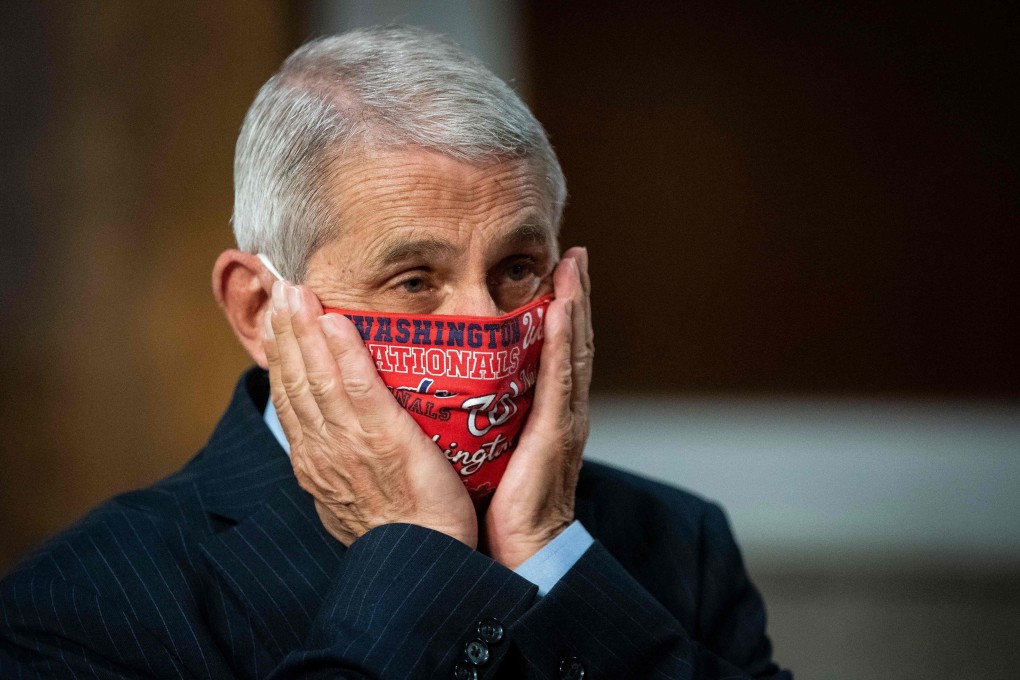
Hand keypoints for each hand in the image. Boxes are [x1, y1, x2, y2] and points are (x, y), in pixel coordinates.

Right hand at [263, 280, 476, 547]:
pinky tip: (334, 323)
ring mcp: (348, 444)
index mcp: (314, 461)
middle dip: (286, 333)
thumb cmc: (401, 532)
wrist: (424, 561)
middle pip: (294, 380)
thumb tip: (338, 442)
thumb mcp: (353, 499)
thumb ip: (341, 464)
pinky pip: (358, 389)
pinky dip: (343, 354)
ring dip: (304, 332)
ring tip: (297, 293)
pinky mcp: (383, 440)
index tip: (278, 320)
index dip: (281, 355)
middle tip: (280, 289)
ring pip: (317, 378)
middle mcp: (322, 450)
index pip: (290, 398)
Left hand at [483, 247, 593, 568]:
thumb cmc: (496, 507)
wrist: (520, 552)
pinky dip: (565, 341)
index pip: (553, 352)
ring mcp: (564, 420)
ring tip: (575, 266)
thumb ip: (483, 420)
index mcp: (543, 413)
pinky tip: (563, 309)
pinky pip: (560, 378)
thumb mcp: (490, 451)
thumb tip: (453, 396)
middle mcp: (561, 410)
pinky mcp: (556, 433)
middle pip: (571, 342)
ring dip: (577, 305)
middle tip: (575, 255)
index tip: (558, 273)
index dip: (559, 312)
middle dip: (576, 296)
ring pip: (573, 351)